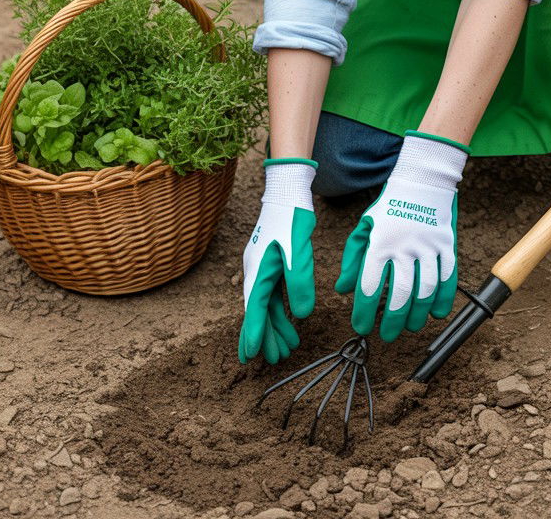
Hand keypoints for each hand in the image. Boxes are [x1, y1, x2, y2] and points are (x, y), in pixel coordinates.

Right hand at [238, 158, 316, 363]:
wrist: (288, 190)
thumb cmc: (292, 218)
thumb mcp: (298, 251)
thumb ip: (299, 283)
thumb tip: (301, 315)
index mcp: (258, 270)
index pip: (254, 309)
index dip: (253, 333)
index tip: (250, 356)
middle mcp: (255, 270)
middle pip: (257, 310)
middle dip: (264, 336)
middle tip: (274, 359)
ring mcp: (262, 266)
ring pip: (266, 303)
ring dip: (274, 325)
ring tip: (288, 346)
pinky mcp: (271, 261)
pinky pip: (272, 293)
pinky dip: (279, 309)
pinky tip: (290, 320)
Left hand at [335, 131, 467, 341]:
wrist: (423, 180)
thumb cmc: (389, 206)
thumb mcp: (364, 227)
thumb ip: (352, 259)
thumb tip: (342, 290)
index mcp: (380, 243)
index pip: (370, 286)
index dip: (364, 311)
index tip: (361, 326)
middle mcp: (404, 247)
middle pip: (400, 294)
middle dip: (392, 321)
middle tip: (386, 335)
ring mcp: (428, 247)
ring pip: (425, 290)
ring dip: (417, 315)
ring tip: (410, 327)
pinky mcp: (447, 245)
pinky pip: (447, 278)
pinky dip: (443, 299)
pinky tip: (436, 314)